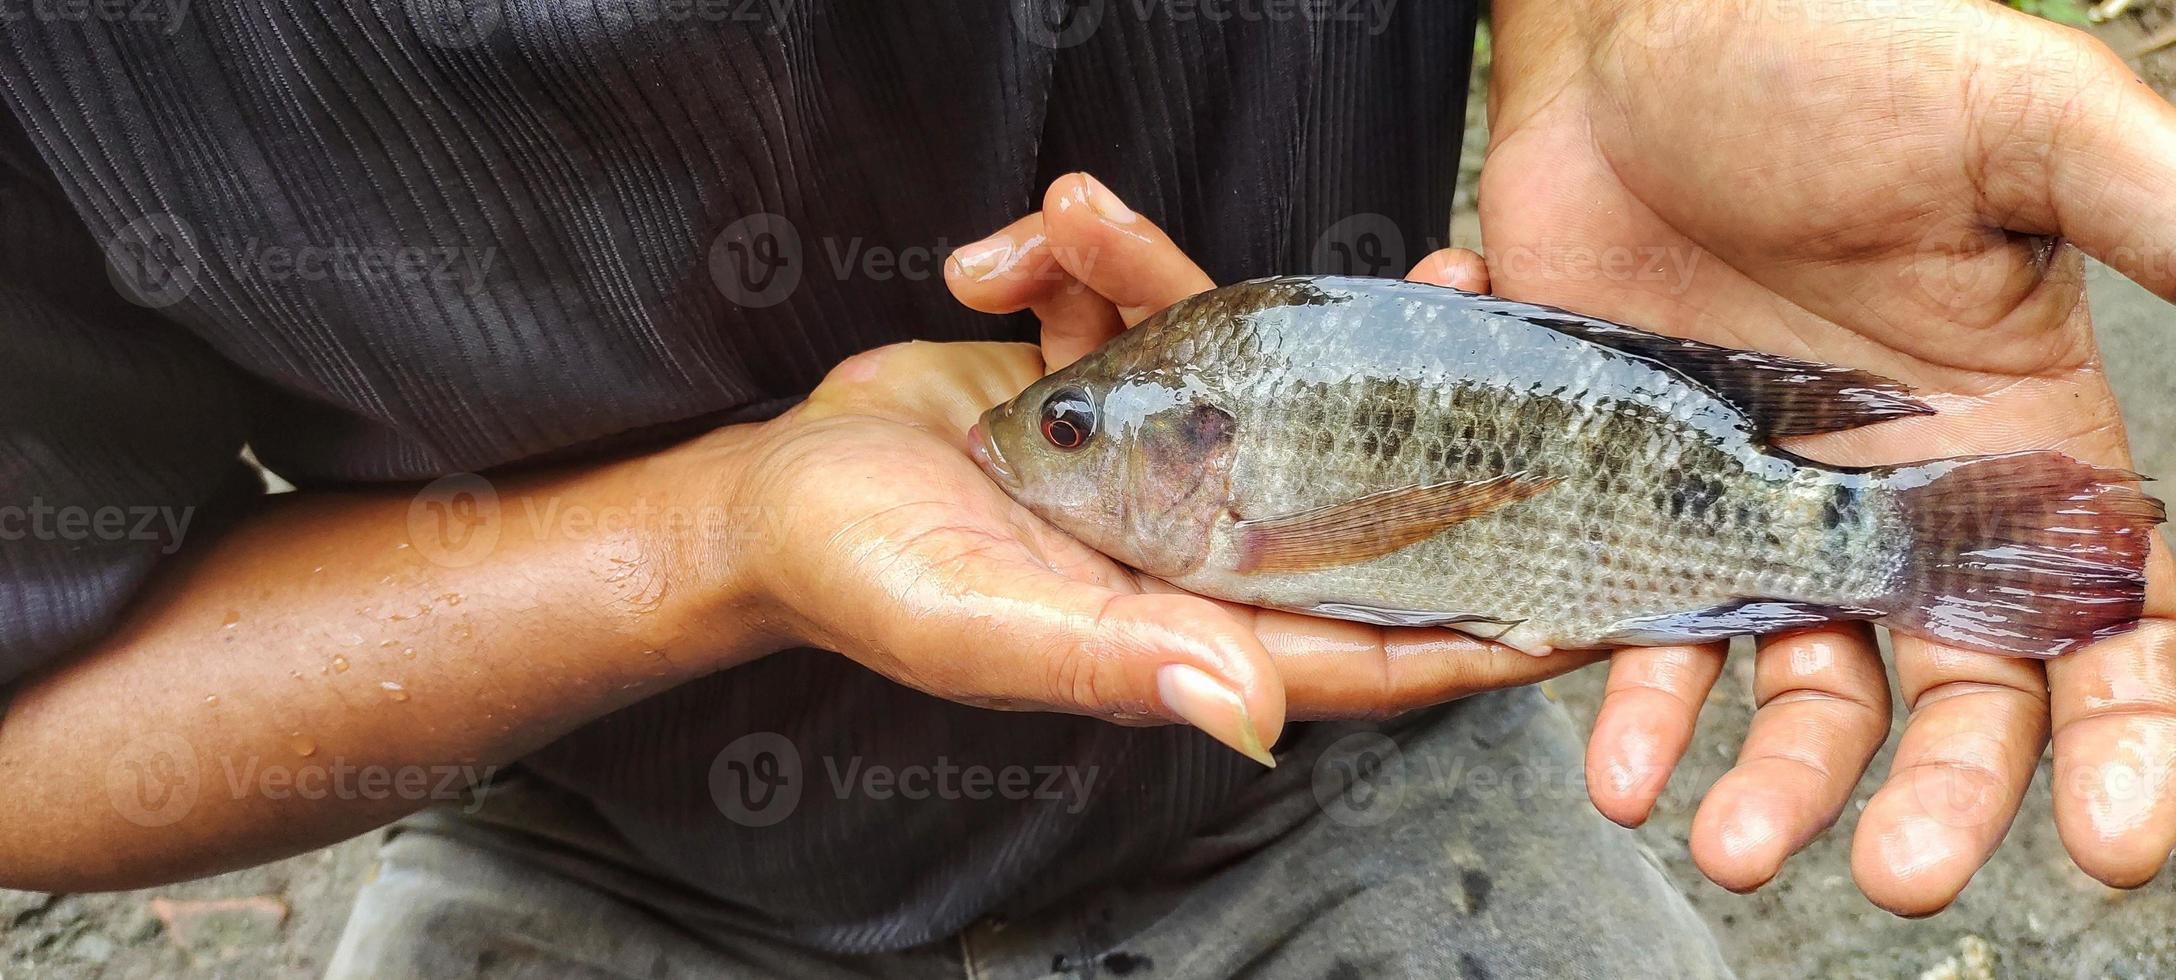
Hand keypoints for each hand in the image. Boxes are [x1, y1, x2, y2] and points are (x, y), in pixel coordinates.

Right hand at [701, 175, 1582, 763]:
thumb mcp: (980, 624)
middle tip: (1505, 333)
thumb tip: (1251, 710)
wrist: (766, 493)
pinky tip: (1011, 249)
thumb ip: (1114, 660)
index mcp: (1183, 621)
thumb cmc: (859, 577)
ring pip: (1252, 364)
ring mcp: (1149, 458)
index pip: (1363, 639)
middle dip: (1429, 419)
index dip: (1479, 629)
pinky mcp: (1101, 385)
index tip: (1592, 597)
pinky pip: (1134, 301)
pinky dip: (1082, 257)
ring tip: (1205, 228)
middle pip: (1342, 485)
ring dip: (1247, 287)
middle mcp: (1186, 541)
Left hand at [1485, 0, 2175, 912]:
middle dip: (1946, 798)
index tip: (2122, 833)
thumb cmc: (1831, 57)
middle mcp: (1908, 503)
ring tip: (1730, 847)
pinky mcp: (1640, 500)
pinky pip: (1651, 631)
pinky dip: (1638, 708)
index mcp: (2031, 439)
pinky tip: (1620, 762)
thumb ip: (2168, 220)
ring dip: (1779, 785)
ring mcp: (1767, 511)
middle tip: (1905, 874)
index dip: (2137, 737)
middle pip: (1961, 698)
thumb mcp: (2024, 129)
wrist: (1628, 36)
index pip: (2121, 623)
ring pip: (1801, 693)